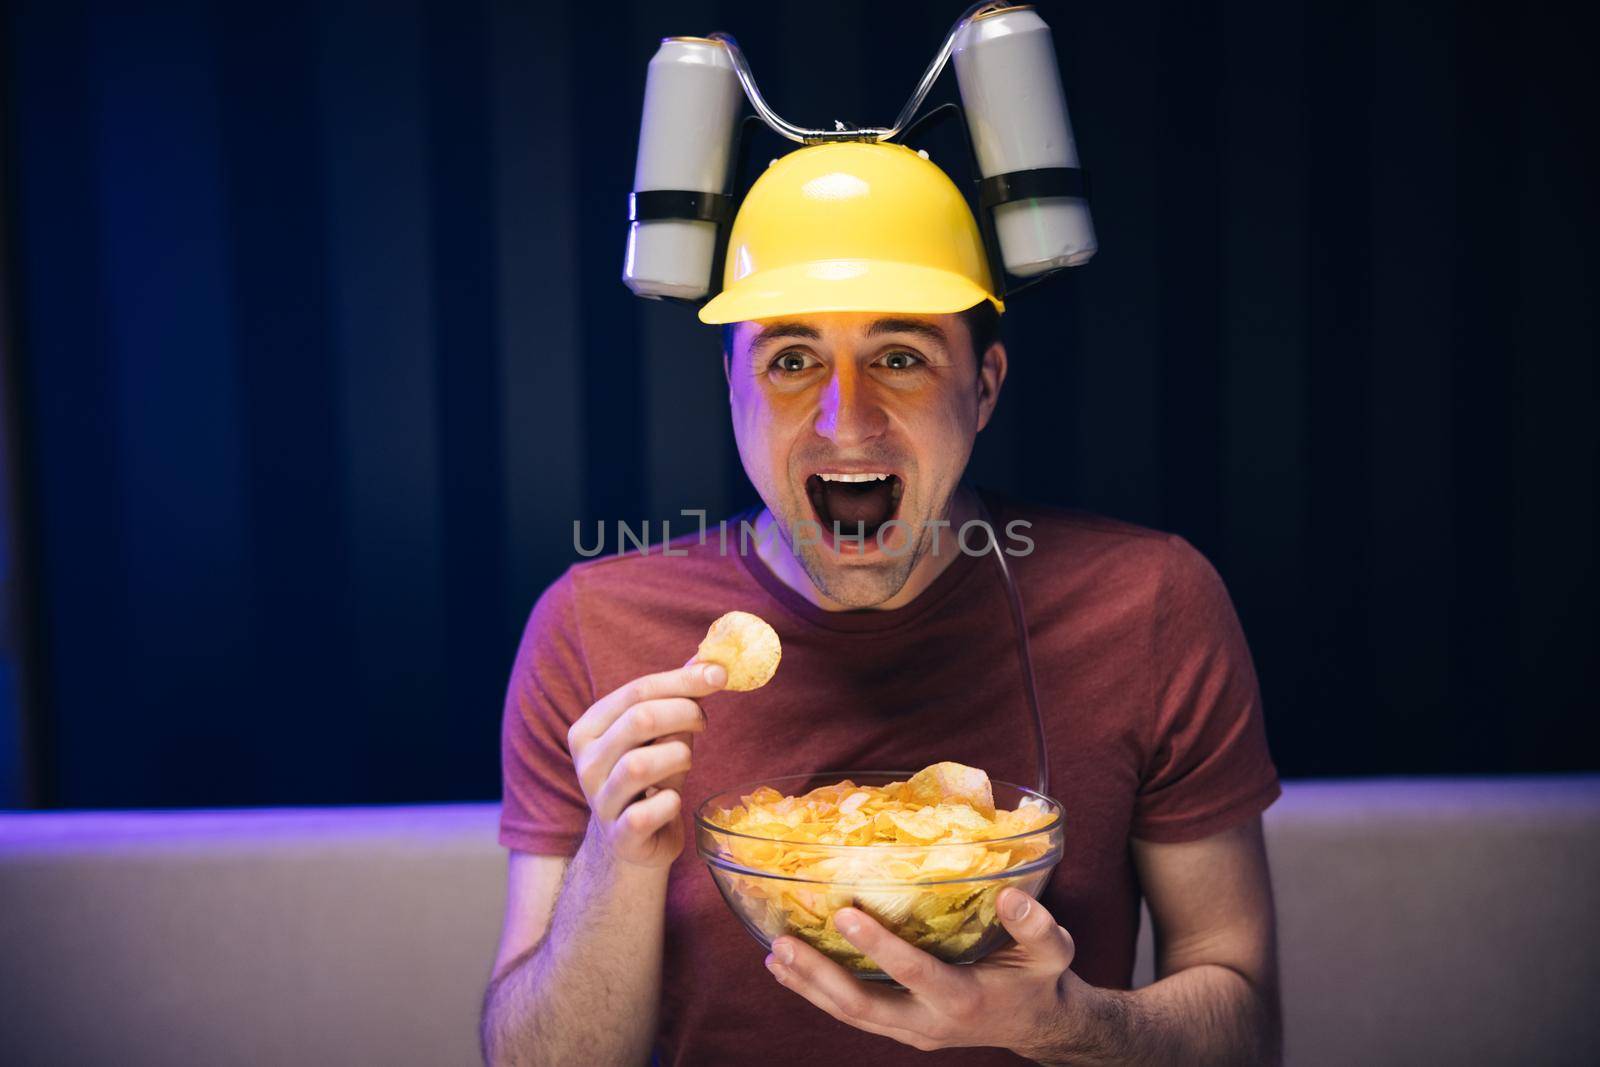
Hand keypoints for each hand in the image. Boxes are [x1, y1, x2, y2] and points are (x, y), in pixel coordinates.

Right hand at [566, 660, 726, 867]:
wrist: (631, 842)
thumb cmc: (649, 777)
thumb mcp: (658, 733)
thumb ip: (677, 697)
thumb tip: (712, 659)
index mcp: (590, 728)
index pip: (636, 690)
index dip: (682, 680)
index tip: (720, 674)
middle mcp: (586, 762)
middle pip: (639, 720)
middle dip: (684, 714)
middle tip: (703, 721)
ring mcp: (599, 800)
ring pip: (640, 764)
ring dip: (678, 756)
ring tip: (685, 761)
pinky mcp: (619, 836)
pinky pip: (647, 812)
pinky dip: (670, 803)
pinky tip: (673, 802)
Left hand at [764, 888, 1085, 1057]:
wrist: (1039, 1026)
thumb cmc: (1041, 980)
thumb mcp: (1053, 952)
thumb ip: (1035, 926)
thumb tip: (1010, 893)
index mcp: (962, 999)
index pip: (913, 972)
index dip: (878, 946)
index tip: (846, 913)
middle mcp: (929, 1022)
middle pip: (864, 1007)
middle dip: (820, 977)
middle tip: (784, 946)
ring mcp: (911, 1030)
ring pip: (851, 1015)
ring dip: (810, 987)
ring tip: (775, 956)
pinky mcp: (901, 1028)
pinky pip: (855, 1013)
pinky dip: (820, 993)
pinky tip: (793, 970)